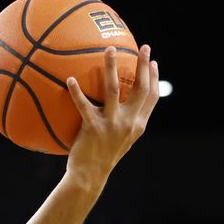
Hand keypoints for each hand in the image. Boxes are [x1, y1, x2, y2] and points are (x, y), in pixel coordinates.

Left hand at [65, 45, 159, 187]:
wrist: (90, 176)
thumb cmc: (102, 156)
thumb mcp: (120, 139)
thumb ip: (124, 122)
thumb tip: (119, 103)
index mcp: (138, 125)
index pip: (152, 97)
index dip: (154, 78)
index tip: (153, 61)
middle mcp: (129, 123)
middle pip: (141, 88)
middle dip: (143, 65)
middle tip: (143, 47)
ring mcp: (112, 125)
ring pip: (113, 89)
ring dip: (111, 67)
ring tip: (109, 50)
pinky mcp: (93, 128)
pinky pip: (84, 105)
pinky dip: (76, 92)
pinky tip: (69, 79)